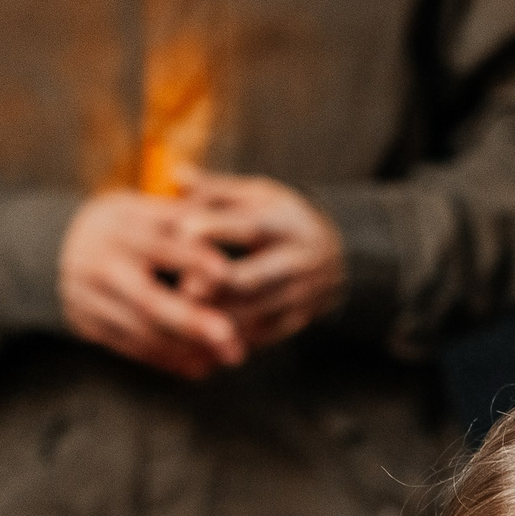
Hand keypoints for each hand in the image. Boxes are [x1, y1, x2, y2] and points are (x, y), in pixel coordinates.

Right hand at [57, 191, 244, 378]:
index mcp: (119, 224)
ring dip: (186, 348)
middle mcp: (100, 260)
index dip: (191, 257)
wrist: (52, 247)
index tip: (226, 273)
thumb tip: (238, 224)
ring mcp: (88, 295)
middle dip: (191, 320)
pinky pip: (129, 347)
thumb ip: (182, 219)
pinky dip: (166, 360)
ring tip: (226, 356)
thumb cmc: (124, 226)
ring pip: (142, 330)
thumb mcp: (143, 210)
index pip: (158, 241)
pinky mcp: (85, 322)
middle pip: (148, 298)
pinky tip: (199, 367)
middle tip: (230, 336)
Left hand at [178, 170, 345, 350]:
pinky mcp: (297, 322)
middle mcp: (297, 261)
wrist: (339, 255)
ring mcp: (300, 295)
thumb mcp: (258, 196)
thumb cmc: (282, 219)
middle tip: (180, 288)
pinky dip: (230, 340)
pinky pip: (260, 337)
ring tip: (181, 317)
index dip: (216, 228)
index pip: (250, 226)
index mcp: (285, 223)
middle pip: (252, 278)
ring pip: (253, 314)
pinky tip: (201, 342)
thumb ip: (216, 190)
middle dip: (213, 285)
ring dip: (216, 318)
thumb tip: (175, 174)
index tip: (182, 230)